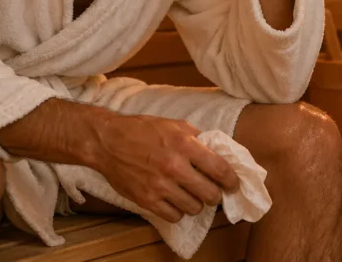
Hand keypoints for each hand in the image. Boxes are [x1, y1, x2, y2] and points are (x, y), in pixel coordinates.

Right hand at [91, 113, 239, 222]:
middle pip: (210, 194)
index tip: (233, 184)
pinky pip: (175, 216)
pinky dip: (178, 211)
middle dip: (215, 194)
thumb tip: (219, 151)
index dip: (231, 180)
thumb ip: (197, 137)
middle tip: (211, 190)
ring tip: (191, 194)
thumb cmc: (142, 130)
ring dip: (196, 203)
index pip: (220, 169)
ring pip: (194, 208)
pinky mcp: (147, 200)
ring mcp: (160, 186)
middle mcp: (174, 166)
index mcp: (184, 144)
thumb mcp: (174, 124)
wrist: (108, 141)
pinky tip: (175, 200)